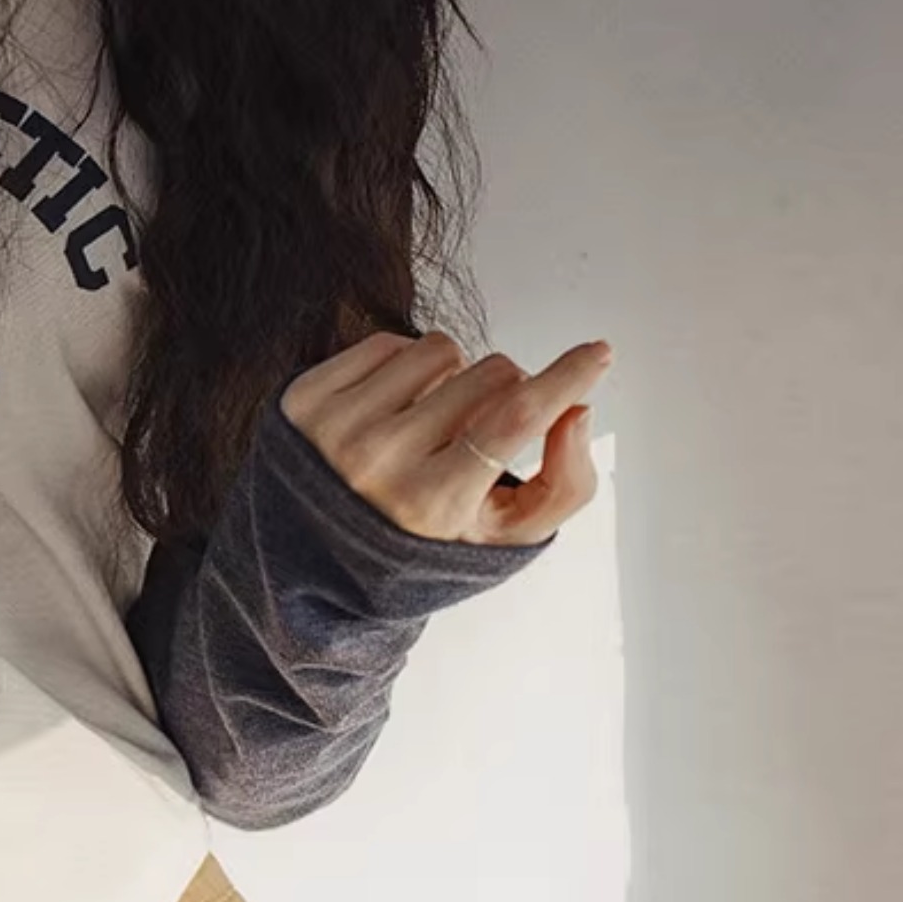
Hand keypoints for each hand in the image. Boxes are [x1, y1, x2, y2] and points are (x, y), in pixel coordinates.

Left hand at [279, 328, 612, 546]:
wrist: (313, 559)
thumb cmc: (423, 544)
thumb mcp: (503, 537)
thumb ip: (563, 485)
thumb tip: (576, 410)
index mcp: (431, 506)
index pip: (514, 419)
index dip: (566, 379)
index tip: (599, 353)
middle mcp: (377, 464)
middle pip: (490, 374)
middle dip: (505, 390)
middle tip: (477, 432)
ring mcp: (334, 428)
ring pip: (440, 349)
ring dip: (453, 376)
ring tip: (432, 423)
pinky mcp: (303, 399)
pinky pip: (387, 342)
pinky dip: (406, 367)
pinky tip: (395, 411)